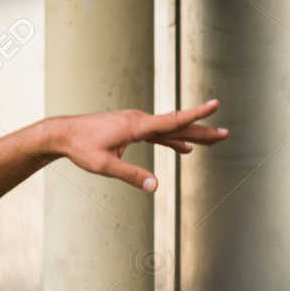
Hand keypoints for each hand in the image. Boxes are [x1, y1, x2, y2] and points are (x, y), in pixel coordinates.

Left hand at [47, 99, 227, 191]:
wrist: (63, 134)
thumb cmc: (81, 149)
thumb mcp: (105, 166)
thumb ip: (131, 175)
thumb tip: (156, 187)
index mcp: (136, 126)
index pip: (173, 120)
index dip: (196, 114)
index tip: (215, 104)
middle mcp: (139, 120)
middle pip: (177, 125)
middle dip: (202, 130)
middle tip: (226, 133)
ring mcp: (135, 123)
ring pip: (169, 129)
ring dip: (191, 135)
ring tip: (214, 139)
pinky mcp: (130, 128)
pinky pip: (157, 134)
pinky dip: (172, 140)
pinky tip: (184, 149)